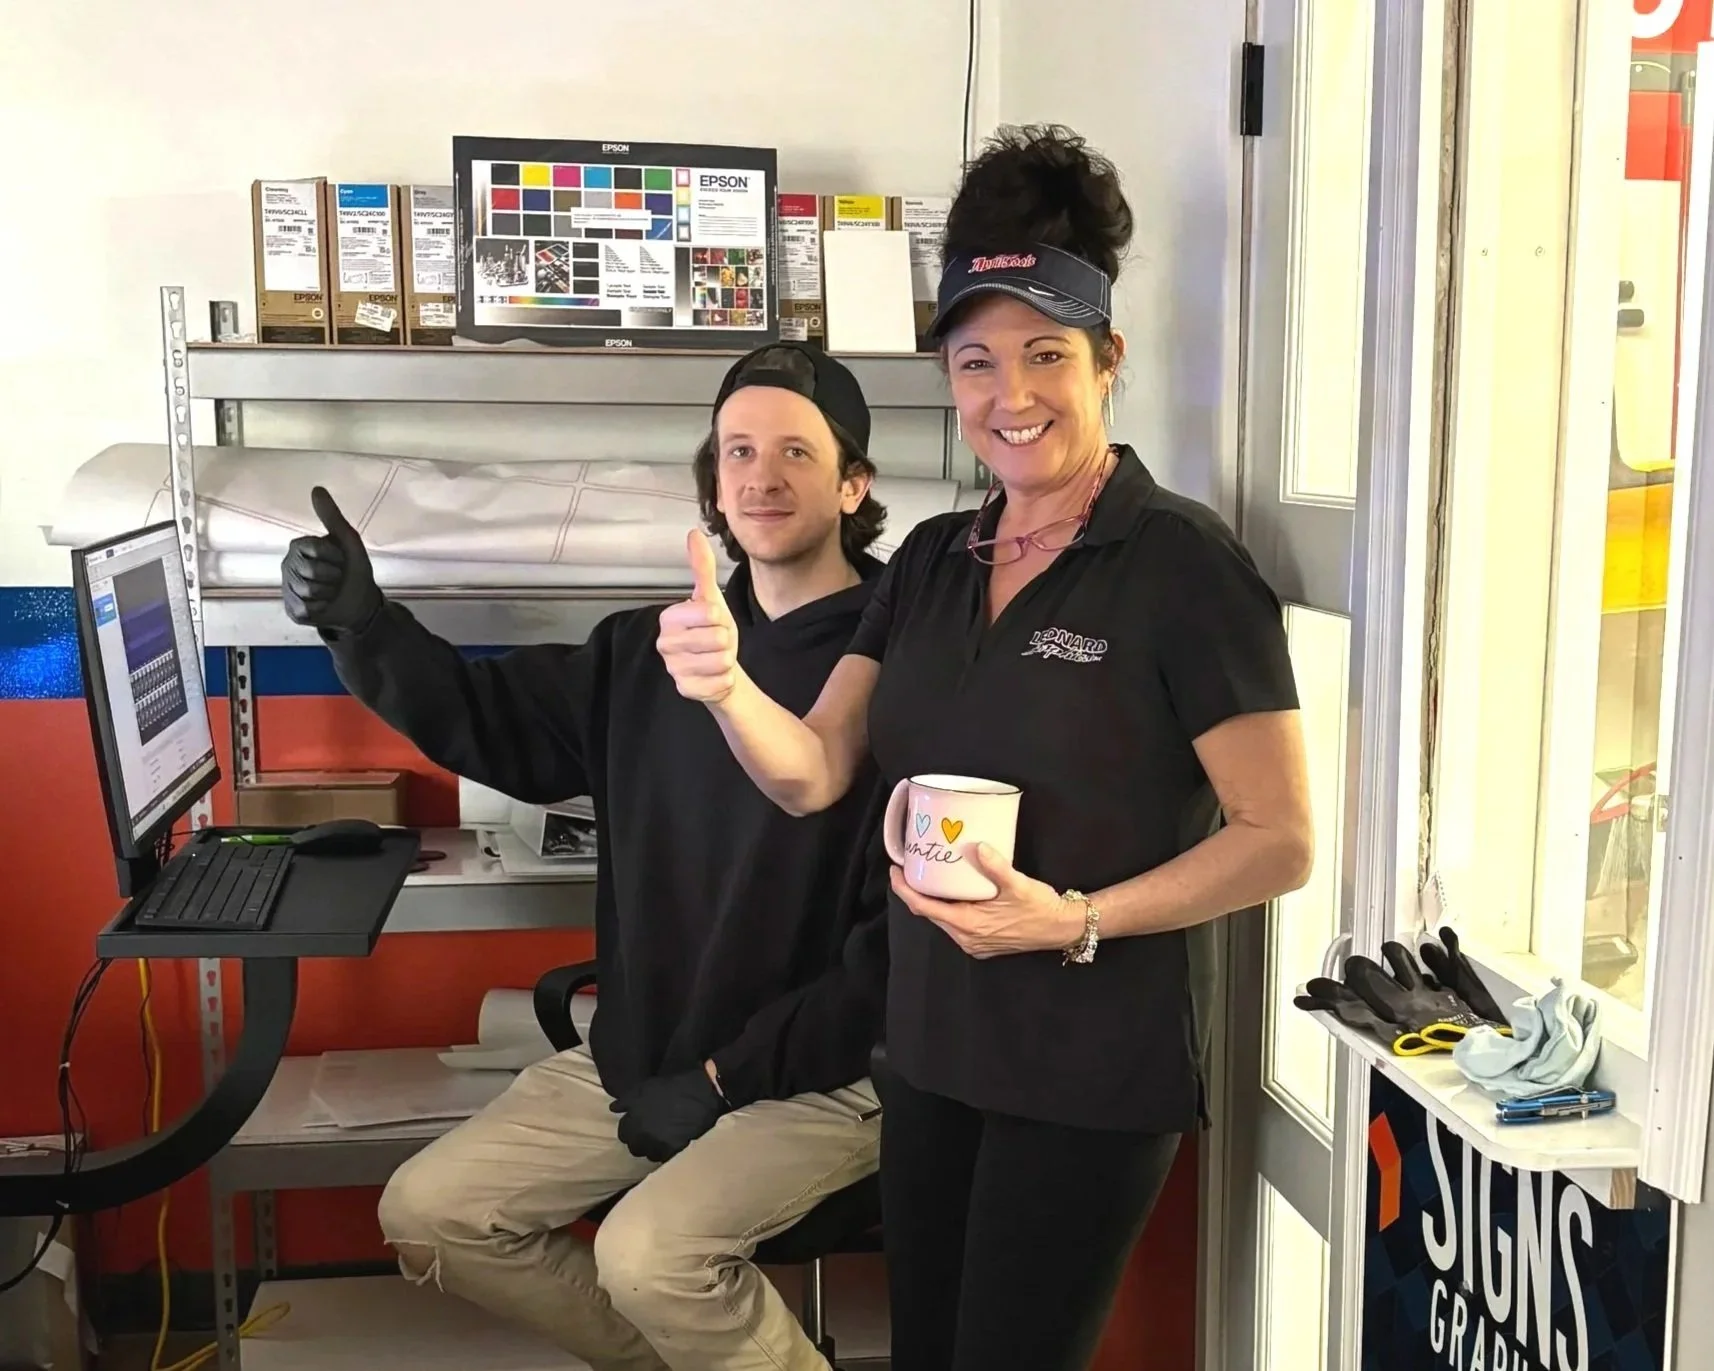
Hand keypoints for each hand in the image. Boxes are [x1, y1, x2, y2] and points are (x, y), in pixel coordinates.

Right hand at [282, 486, 382, 631]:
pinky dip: (322, 608)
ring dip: (329, 593)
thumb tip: (317, 488)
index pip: (314, 548)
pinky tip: (323, 605)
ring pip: (309, 591)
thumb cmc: (353, 568)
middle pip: (312, 571)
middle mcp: (287, 566)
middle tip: (336, 577)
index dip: (335, 556)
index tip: (341, 559)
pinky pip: (306, 608)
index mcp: (299, 547)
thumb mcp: (348, 540)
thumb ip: (332, 516)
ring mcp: (287, 588)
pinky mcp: (292, 609)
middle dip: (333, 576)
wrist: (360, 602)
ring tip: (331, 591)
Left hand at [610, 1065, 729, 1162]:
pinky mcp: (675, 1150)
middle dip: (639, 1141)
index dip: (629, 1129)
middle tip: (647, 1133)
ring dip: (652, 1148)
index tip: (636, 1124)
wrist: (703, 1093)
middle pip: (634, 1147)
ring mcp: (659, 1145)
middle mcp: (643, 1135)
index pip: (623, 1133)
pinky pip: (664, 1157)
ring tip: (660, 1139)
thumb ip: (627, 1100)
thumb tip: (614, 1109)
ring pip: (649, 1155)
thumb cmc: (673, 1087)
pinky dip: (665, 1152)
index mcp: (635, 1119)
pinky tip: (671, 1143)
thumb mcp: (646, 1087)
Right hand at [655, 529, 739, 703]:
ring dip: (726, 660)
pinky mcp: (685, 690)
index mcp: (668, 618)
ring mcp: (673, 669)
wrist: (719, 668)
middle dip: (725, 641)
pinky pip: (719, 682)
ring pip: (720, 661)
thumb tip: (693, 534)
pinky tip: (715, 676)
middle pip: (717, 638)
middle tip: (716, 643)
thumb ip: (702, 567)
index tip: (713, 622)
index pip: (709, 613)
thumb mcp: (711, 598)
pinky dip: (725, 679)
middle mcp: (664, 644)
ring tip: (715, 658)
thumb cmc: (713, 632)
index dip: (721, 618)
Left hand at [889, 844, 1083, 959]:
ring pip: (943, 921)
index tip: (896, 871)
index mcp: (968, 924)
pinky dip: (949, 910)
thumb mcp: (1017, 884)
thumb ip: (996, 866)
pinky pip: (956, 926)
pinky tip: (952, 893)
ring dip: (933, 901)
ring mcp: (974, 944)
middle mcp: (966, 938)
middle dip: (916, 893)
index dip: (905, 890)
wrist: (1061, 928)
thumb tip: (978, 847)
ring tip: (928, 877)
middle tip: (909, 869)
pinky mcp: (983, 944)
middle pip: (930, 914)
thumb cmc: (1040, 907)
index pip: (924, 908)